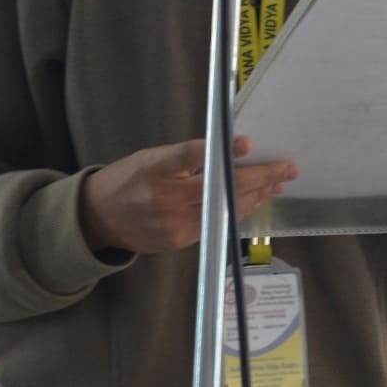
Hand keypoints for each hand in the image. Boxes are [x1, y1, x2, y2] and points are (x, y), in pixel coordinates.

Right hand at [79, 137, 297, 254]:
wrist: (100, 218)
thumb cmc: (129, 179)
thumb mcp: (151, 158)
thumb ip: (186, 157)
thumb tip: (229, 153)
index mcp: (154, 169)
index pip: (189, 157)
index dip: (219, 151)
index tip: (247, 143)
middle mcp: (165, 199)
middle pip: (220, 189)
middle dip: (259, 176)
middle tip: (286, 166)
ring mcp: (174, 225)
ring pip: (225, 209)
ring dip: (257, 195)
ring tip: (279, 181)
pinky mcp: (179, 242)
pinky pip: (217, 224)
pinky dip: (238, 209)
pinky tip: (255, 199)